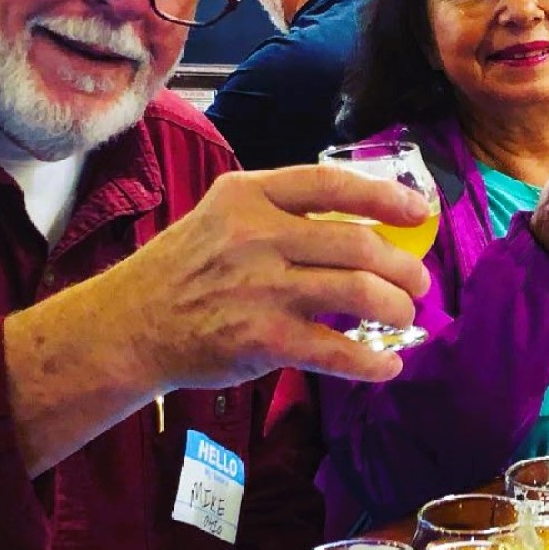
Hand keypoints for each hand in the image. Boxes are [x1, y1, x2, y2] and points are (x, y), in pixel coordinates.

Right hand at [3, 165, 431, 475]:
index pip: (331, 184)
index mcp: (249, 195)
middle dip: (402, 265)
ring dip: (395, 307)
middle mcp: (257, 235)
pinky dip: (371, 362)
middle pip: (357, 243)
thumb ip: (280, 211)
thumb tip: (360, 221)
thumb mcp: (222, 216)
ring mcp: (260, 287)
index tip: (419, 211)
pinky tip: (388, 365)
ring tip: (404, 315)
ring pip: (357, 293)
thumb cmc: (184, 269)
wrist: (129, 326)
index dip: (385, 196)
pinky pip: (336, 351)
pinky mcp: (261, 339)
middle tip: (417, 281)